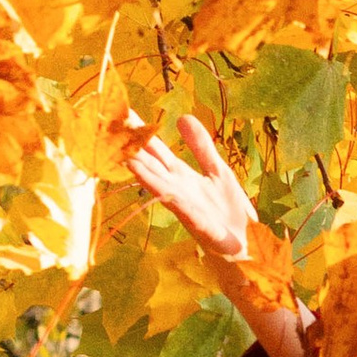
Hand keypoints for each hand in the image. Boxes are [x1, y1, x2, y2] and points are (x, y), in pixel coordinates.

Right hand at [122, 107, 262, 270]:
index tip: (122, 111)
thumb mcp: (217, 170)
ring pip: (159, 184)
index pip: (156, 150)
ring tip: (125, 155)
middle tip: (110, 125)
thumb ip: (201, 146)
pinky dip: (170, 197)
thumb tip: (183, 116)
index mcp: (182, 176)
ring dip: (143, 172)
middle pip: (151, 163)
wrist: (246, 245)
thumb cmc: (229, 211)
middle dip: (132, 146)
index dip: (141, 132)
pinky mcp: (198, 223)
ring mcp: (185, 206)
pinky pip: (182, 207)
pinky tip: (160, 187)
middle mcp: (177, 189)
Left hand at [122, 109, 311, 356]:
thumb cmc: (238, 272)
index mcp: (193, 220)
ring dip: (151, 138)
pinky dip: (198, 140)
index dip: (150, 178)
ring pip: (170, 159)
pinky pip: (205, 157)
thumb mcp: (237, 263)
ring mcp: (200, 190)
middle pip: (157, 167)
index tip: (127, 160)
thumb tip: (230, 250)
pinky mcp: (216, 183)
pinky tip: (186, 121)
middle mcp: (190, 201)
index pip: (166, 195)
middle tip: (112, 119)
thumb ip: (232, 251)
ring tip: (128, 116)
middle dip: (135, 145)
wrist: (251, 266)